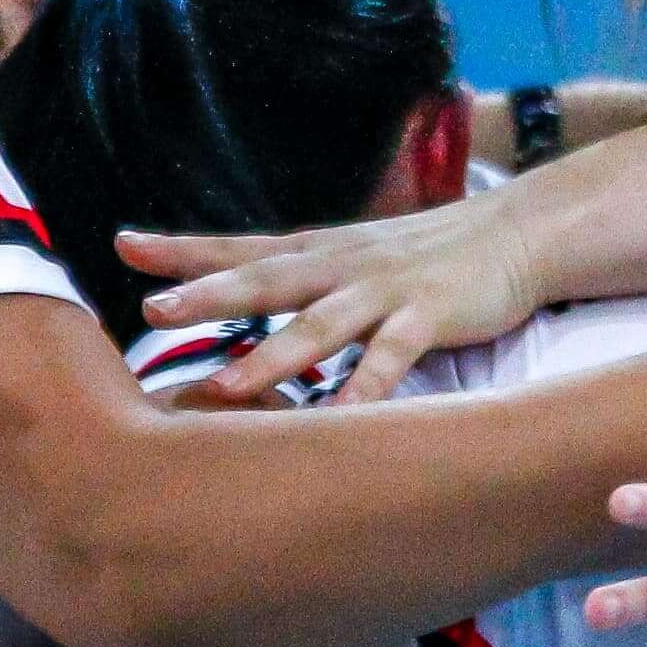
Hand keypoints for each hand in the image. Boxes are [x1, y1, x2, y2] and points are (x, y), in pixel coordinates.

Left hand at [125, 191, 552, 404]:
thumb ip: (306, 284)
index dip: (184, 249)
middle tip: (154, 306)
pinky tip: (338, 416)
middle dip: (208, 293)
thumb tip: (250, 310)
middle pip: (266, 278)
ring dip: (272, 355)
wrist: (522, 231)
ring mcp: (386, 289)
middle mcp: (342, 265)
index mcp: (319, 252)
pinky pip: (394, 357)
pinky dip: (365, 387)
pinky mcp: (432, 313)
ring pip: (320, 322)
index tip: (124, 244)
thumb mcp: (356, 260)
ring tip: (224, 384)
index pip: (241, 246)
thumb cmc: (432, 254)